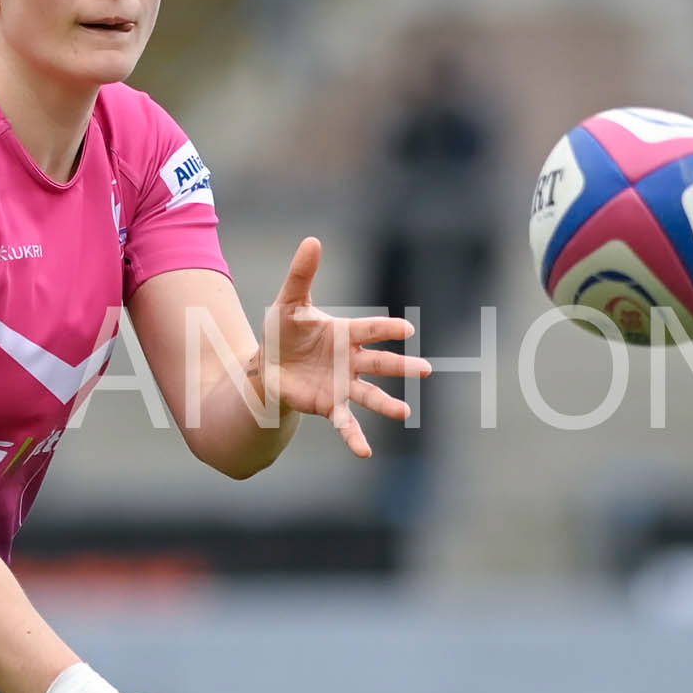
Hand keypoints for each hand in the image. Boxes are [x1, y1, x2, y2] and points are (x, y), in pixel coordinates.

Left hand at [256, 237, 432, 457]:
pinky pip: (346, 423)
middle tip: (425, 368)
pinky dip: (356, 438)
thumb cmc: (283, 332)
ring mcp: (343, 385)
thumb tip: (312, 240)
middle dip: (401, 366)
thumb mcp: (288, 302)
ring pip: (370, 395)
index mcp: (344, 334)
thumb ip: (302, 274)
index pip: (369, 330)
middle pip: (380, 363)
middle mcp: (350, 361)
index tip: (405, 330)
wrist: (266, 365)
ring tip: (405, 414)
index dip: (386, 329)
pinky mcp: (331, 406)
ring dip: (387, 404)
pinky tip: (365, 453)